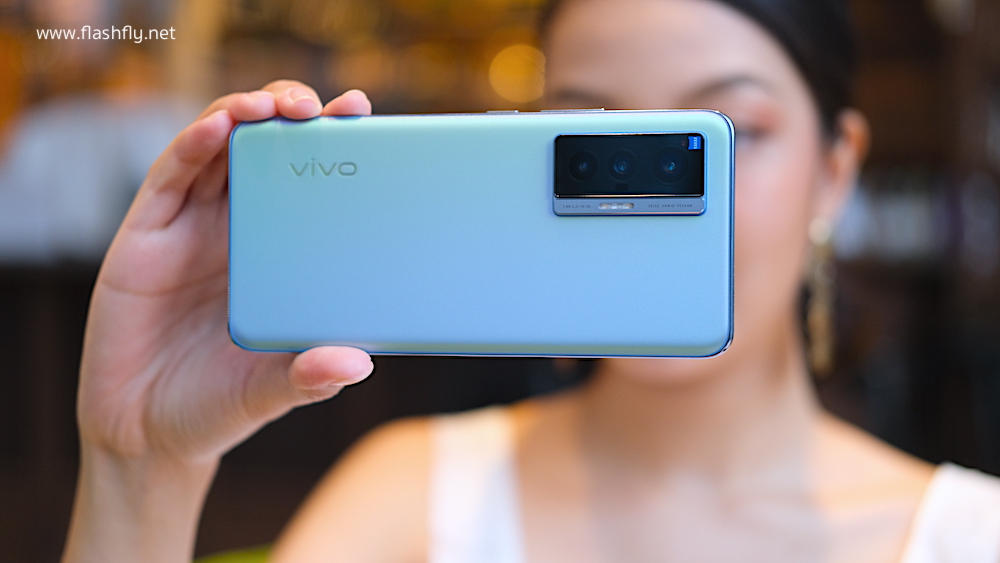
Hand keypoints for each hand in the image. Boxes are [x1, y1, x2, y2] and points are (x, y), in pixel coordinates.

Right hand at [78, 82, 374, 464]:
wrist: (146, 434)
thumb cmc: (218, 403)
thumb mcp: (274, 389)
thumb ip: (311, 377)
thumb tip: (359, 364)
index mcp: (276, 253)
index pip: (308, 182)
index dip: (331, 144)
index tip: (363, 116)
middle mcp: (234, 230)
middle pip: (264, 149)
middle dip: (291, 115)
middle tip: (322, 108)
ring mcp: (188, 227)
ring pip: (216, 148)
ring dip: (243, 114)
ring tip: (273, 106)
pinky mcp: (145, 235)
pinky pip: (169, 178)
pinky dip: (192, 145)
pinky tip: (218, 128)